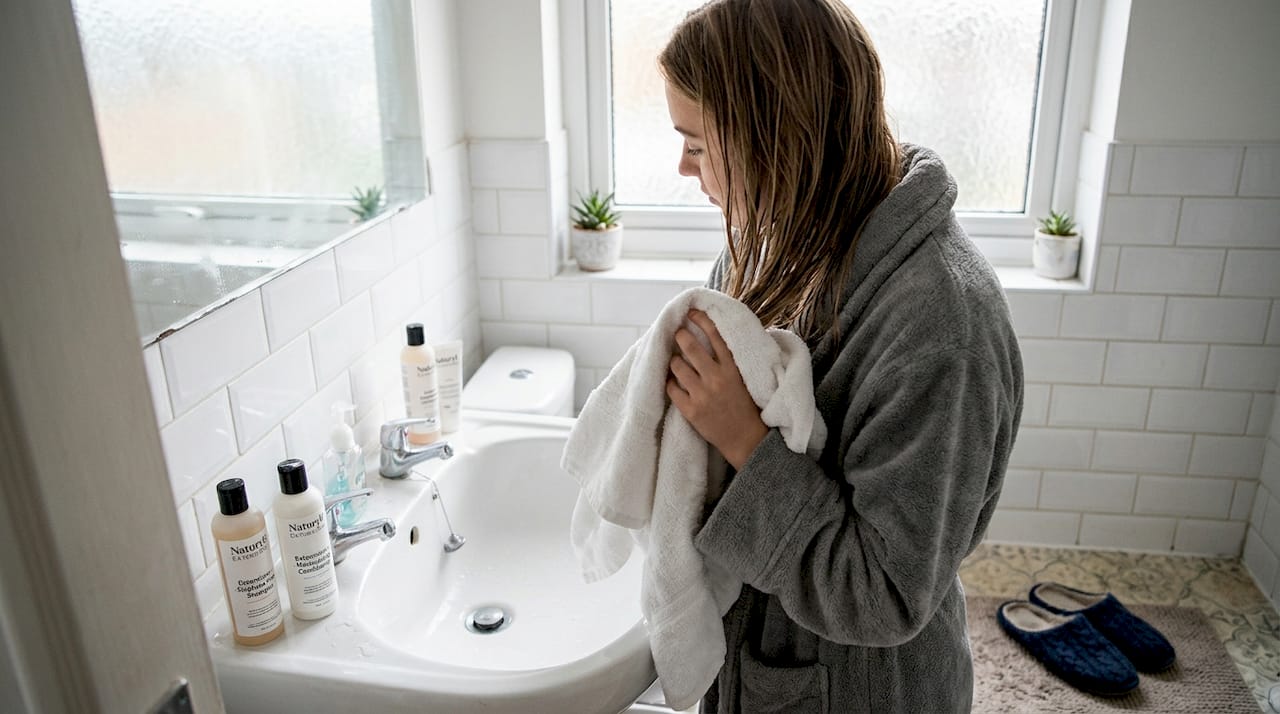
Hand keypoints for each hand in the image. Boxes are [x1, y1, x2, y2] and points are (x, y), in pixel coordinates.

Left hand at [666, 309, 768, 468]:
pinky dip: (669, 382)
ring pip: (677, 366)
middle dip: (680, 335)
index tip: (691, 312)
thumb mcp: (744, 378)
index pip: (714, 335)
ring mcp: (702, 394)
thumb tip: (715, 337)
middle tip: (678, 333)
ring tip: (675, 361)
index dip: (701, 320)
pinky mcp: (691, 410)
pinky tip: (673, 382)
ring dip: (673, 360)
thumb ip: (730, 359)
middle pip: (690, 346)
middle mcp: (716, 378)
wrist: (745, 439)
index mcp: (732, 367)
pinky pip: (671, 389)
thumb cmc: (746, 407)